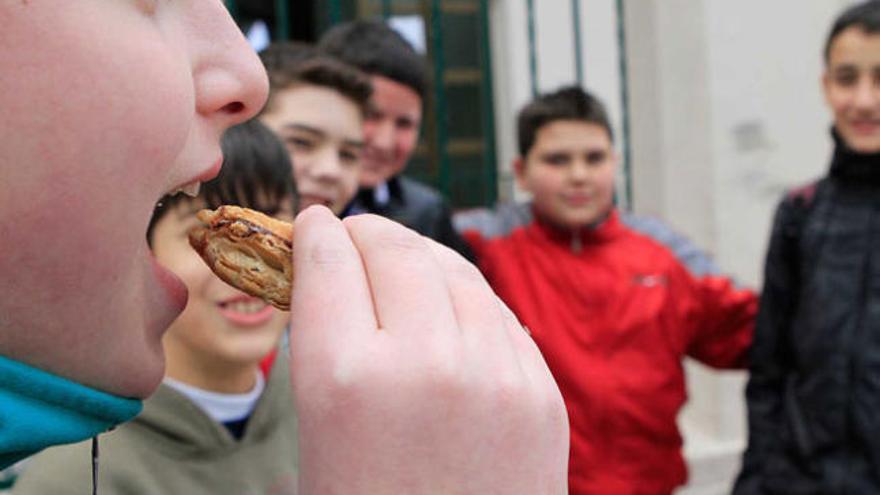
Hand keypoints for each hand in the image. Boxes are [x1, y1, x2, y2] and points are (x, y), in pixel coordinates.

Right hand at [288, 206, 568, 494]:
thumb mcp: (318, 441)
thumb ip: (322, 352)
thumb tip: (328, 276)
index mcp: (344, 379)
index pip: (327, 259)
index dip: (315, 233)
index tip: (311, 225)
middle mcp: (425, 362)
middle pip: (393, 249)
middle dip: (364, 234)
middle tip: (351, 237)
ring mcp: (494, 373)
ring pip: (452, 268)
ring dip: (418, 258)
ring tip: (399, 266)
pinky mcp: (540, 390)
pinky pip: (497, 312)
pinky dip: (465, 297)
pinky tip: (448, 306)